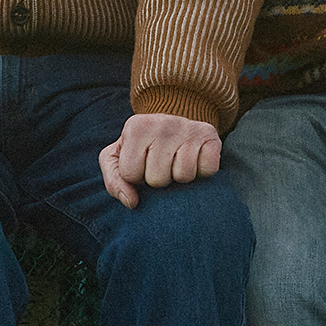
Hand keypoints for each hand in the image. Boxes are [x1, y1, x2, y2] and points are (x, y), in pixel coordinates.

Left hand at [98, 114, 221, 208]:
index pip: (130, 174)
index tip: (142, 163)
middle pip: (157, 179)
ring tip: (176, 162)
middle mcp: (163, 123)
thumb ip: (113, 181)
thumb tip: (131, 202)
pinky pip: (208, 170)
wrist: (173, 128)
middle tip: (161, 163)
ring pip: (183, 176)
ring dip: (179, 177)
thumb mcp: (117, 159)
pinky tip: (194, 159)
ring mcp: (189, 128)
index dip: (136, 177)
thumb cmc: (142, 148)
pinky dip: (202, 172)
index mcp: (136, 126)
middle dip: (158, 179)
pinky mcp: (212, 136)